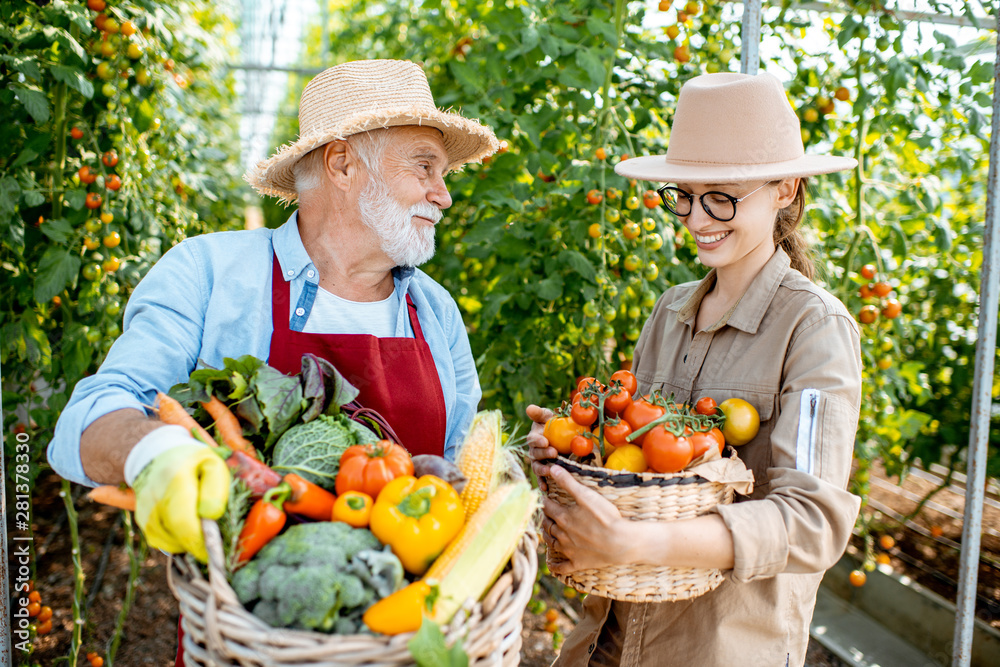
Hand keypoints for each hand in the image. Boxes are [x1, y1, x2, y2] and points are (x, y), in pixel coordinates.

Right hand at [132, 442, 229, 562]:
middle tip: (212, 541)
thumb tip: (211, 515)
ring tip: (199, 526)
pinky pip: (162, 542)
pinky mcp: (142, 522)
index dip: (199, 540)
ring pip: (169, 543)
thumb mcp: (213, 465)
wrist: (158, 457)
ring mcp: (144, 511)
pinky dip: (177, 541)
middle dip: (197, 544)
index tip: (215, 548)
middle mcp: (154, 498)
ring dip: (188, 542)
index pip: (183, 520)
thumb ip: (216, 488)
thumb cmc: (193, 463)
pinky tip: (186, 527)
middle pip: (176, 534)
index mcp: (175, 480)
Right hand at [525, 404, 555, 491]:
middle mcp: (535, 451)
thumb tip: (529, 408)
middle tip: (554, 452)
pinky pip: (542, 479)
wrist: (568, 437)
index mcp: (535, 437)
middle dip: (543, 454)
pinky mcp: (546, 472)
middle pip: (535, 454)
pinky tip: (546, 488)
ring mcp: (540, 462)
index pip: (533, 439)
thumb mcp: (550, 417)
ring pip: (537, 467)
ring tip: (549, 471)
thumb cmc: (557, 425)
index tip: (545, 440)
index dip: (537, 440)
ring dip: (542, 469)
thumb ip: (540, 414)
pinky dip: (543, 484)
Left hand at [541, 465, 631, 573]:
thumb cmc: (606, 517)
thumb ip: (568, 482)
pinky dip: (555, 566)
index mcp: (563, 517)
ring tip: (547, 531)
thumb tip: (552, 468)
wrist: (622, 542)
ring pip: (551, 543)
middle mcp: (562, 535)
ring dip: (547, 536)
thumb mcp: (587, 495)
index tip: (544, 497)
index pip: (547, 507)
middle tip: (546, 513)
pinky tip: (552, 566)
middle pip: (547, 525)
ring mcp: (569, 550)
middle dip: (546, 517)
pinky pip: (562, 568)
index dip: (545, 501)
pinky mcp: (578, 563)